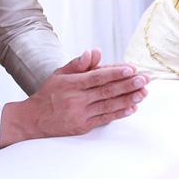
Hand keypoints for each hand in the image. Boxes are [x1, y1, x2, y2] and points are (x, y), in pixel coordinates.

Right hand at [0, 49, 148, 145]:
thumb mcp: (59, 74)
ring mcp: (80, 114)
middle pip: (107, 91)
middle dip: (129, 84)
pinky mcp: (82, 126)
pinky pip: (104, 119)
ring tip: (144, 92)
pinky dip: (119, 113)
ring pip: (108, 105)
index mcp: (71, 83)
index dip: (115, 72)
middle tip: (146, 79)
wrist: (32, 120)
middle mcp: (76, 99)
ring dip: (129, 99)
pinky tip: (132, 108)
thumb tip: (94, 52)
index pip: (97, 77)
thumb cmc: (49, 93)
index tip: (132, 68)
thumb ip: (78, 64)